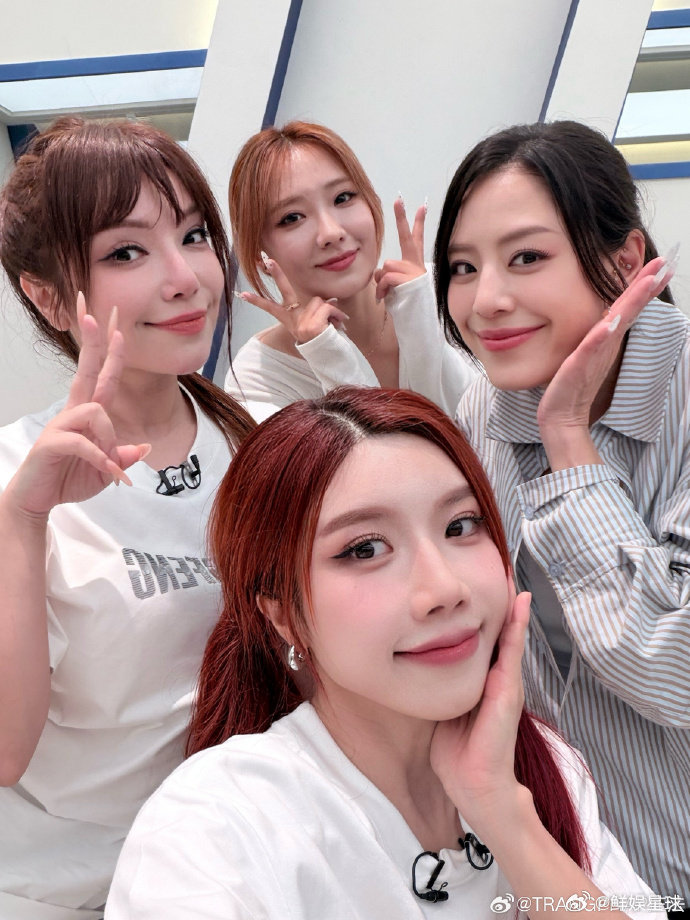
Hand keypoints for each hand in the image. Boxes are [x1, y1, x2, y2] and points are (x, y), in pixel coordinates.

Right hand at [5, 294, 148, 517]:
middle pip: (87, 370)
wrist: (38, 500)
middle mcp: (73, 412)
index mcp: (87, 414)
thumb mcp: (106, 470)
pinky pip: (84, 442)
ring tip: (110, 466)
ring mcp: (60, 425)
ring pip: (96, 411)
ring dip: (110, 439)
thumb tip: (142, 448)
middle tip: (94, 312)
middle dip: (93, 341)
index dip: (109, 351)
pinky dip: (102, 459)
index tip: (117, 325)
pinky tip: (109, 473)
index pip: (101, 376)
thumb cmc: (69, 479)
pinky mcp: (51, 442)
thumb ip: (122, 458)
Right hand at [237, 257, 348, 344]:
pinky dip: (336, 314)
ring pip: (318, 301)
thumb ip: (320, 311)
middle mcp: (294, 321)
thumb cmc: (324, 340)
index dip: (257, 301)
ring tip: (333, 323)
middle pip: (285, 292)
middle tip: (268, 260)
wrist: (331, 357)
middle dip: (277, 274)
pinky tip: (338, 324)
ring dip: (329, 309)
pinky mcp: (312, 325)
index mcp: (291, 321)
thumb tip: (333, 299)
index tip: (242, 294)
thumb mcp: (317, 325)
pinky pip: (327, 307)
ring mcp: (302, 324)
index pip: (271, 308)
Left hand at [374, 197, 426, 299]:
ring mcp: (414, 272)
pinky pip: (386, 277)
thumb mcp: (396, 287)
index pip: (416, 240)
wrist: (418, 320)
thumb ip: (388, 275)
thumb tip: (379, 272)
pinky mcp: (409, 280)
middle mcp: (416, 265)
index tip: (421, 207)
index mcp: (414, 264)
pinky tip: (384, 297)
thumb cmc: (406, 305)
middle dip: (402, 218)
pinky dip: (382, 288)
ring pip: (387, 265)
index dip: (418, 223)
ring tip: (385, 293)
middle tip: (398, 200)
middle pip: (407, 238)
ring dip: (381, 281)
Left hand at [430, 591, 530, 828]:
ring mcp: (505, 684)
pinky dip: (517, 628)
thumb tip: (417, 664)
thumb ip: (440, 686)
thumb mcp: (444, 709)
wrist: (475, 787)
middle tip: (502, 568)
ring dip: (513, 608)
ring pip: (510, 637)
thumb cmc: (457, 753)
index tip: (478, 585)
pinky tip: (519, 606)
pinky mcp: (507, 692)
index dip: (482, 616)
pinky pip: (512, 653)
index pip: (483, 641)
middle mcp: (497, 679)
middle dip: (501, 605)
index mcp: (481, 683)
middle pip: (500, 634)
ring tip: (512, 577)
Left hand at [537, 257, 669, 460]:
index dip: (645, 285)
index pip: (629, 306)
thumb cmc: (574, 383)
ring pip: (617, 322)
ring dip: (633, 302)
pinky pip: (592, 347)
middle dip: (647, 286)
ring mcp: (594, 354)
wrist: (561, 415)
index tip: (662, 264)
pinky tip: (611, 322)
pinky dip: (602, 335)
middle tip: (666, 264)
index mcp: (608, 337)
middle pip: (630, 309)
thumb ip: (600, 333)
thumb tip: (609, 316)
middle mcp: (606, 343)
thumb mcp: (589, 350)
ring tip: (647, 281)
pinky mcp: (579, 365)